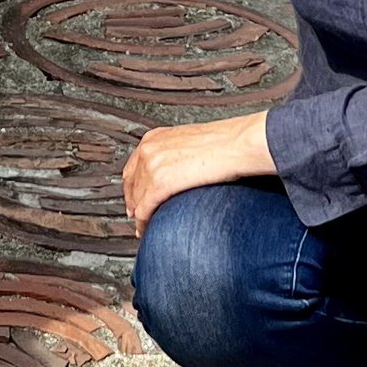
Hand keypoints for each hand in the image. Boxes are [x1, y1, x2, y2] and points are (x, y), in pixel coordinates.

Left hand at [122, 111, 273, 233]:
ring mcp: (152, 166)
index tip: (134, 197)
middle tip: (136, 214)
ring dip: (138, 214)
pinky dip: (143, 222)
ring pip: (136, 198)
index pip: (133, 166)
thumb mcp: (190, 143)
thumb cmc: (224, 143)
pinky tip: (146, 228)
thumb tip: (176, 170)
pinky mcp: (160, 184)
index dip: (132, 186)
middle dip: (133, 201)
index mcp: (155, 137)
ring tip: (143, 225)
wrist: (235, 144)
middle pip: (131, 183)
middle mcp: (149, 150)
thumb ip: (176, 154)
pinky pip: (144, 209)